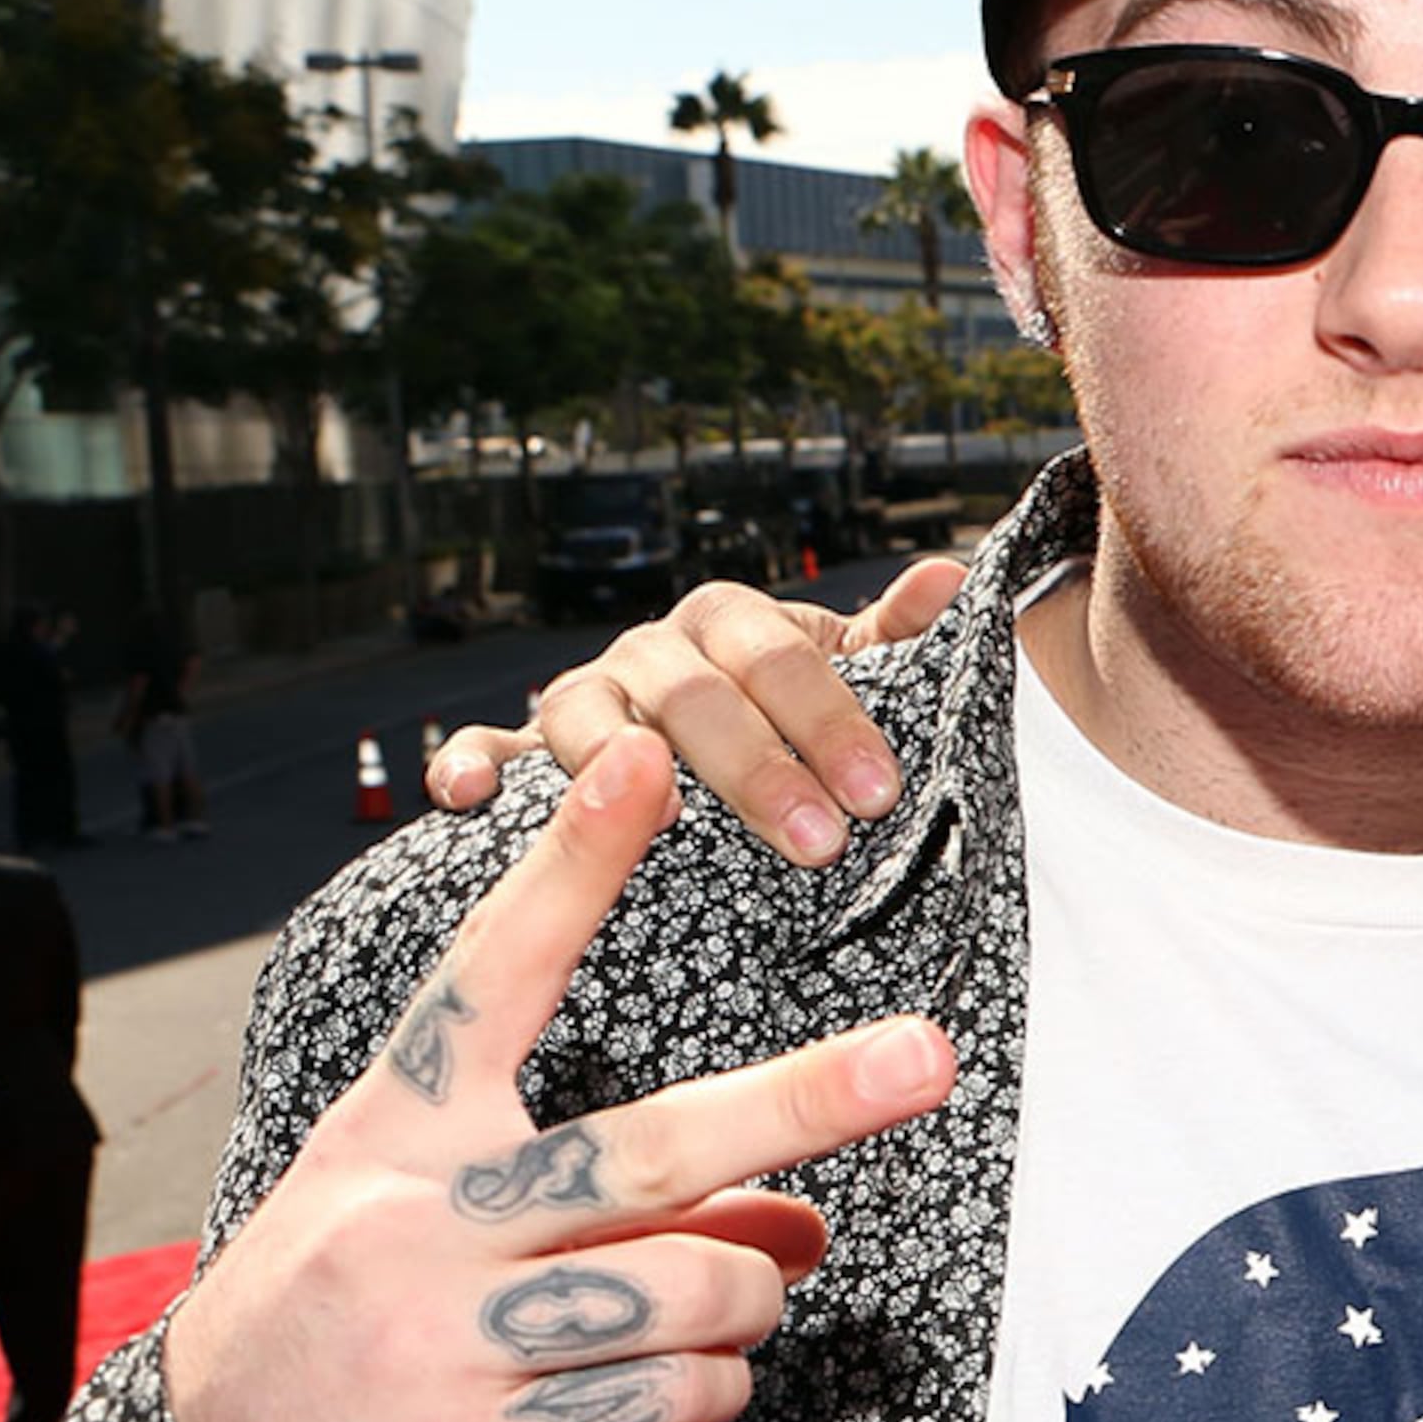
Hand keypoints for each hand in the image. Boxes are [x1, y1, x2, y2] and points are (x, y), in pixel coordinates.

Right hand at [163, 730, 956, 1421]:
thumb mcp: (445, 1195)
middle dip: (803, 1101)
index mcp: (406, 1124)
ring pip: (697, 1289)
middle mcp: (426, 1218)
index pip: (497, 972)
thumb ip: (615, 1184)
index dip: (572, 864)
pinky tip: (673, 1383)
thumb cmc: (362, 1286)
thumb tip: (803, 1219)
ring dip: (749, 1295)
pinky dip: (710, 1386)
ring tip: (725, 1303)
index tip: (643, 754)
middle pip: (651, 1149)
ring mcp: (448, 1338)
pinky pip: (674, 1398)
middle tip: (922, 1057)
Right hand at [428, 562, 960, 866]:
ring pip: (586, 712)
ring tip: (658, 815)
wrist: (708, 746)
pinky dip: (471, 760)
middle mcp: (651, 652)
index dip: (831, 719)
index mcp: (731, 625)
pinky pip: (484, 746)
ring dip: (619, 761)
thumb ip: (893, 641)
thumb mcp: (846, 679)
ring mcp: (582, 698)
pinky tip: (471, 793)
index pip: (781, 657)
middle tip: (817, 842)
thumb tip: (951, 579)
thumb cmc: (788, 715)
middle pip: (695, 694)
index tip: (879, 792)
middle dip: (758, 766)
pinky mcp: (521, 750)